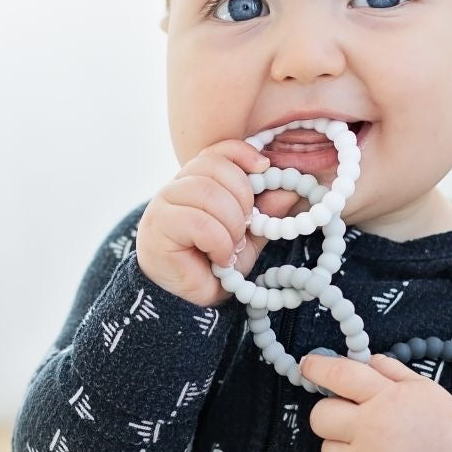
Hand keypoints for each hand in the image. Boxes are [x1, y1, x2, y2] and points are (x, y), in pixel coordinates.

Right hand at [136, 139, 304, 306]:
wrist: (189, 302)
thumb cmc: (215, 263)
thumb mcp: (249, 234)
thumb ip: (266, 211)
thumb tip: (292, 189)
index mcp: (198, 180)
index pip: (218, 150)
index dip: (242, 153)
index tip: (265, 168)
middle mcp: (177, 185)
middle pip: (216, 167)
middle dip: (242, 197)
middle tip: (247, 226)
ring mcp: (164, 202)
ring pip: (207, 192)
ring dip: (231, 224)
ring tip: (233, 247)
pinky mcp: (159, 225)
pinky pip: (199, 222)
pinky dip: (219, 242)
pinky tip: (220, 258)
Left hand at [300, 352, 451, 451]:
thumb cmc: (442, 427)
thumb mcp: (422, 387)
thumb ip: (389, 370)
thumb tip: (363, 360)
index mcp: (384, 399)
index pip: (338, 376)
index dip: (318, 368)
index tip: (309, 366)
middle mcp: (369, 431)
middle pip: (320, 417)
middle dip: (332, 415)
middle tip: (352, 419)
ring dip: (343, 449)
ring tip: (371, 449)